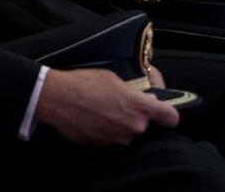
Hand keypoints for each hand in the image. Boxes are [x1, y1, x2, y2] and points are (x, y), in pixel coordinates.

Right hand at [35, 66, 178, 144]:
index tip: (161, 111)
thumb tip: (144, 100)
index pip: (171, 117)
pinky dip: (103, 130)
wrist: (54, 97)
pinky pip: (109, 138)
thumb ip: (132, 92)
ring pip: (125, 132)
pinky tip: (90, 117)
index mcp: (139, 108)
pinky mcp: (101, 145)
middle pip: (143, 125)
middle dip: (133, 116)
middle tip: (116, 104)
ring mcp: (117, 139)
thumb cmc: (83, 82)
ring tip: (98, 110)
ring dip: (117, 124)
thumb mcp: (111, 78)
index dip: (167, 114)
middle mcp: (133, 127)